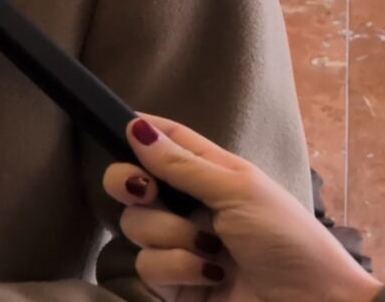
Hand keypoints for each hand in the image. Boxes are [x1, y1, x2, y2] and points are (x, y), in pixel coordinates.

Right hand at [102, 114, 381, 301]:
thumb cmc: (287, 239)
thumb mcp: (239, 191)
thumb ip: (183, 164)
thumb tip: (135, 127)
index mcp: (209, 173)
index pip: (165, 140)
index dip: (140, 131)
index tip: (122, 129)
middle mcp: (188, 205)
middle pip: (131, 181)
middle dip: (129, 184)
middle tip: (144, 190)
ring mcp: (179, 243)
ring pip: (135, 225)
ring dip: (171, 235)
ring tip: (210, 248)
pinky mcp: (175, 281)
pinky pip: (147, 265)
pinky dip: (179, 268)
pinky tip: (211, 275)